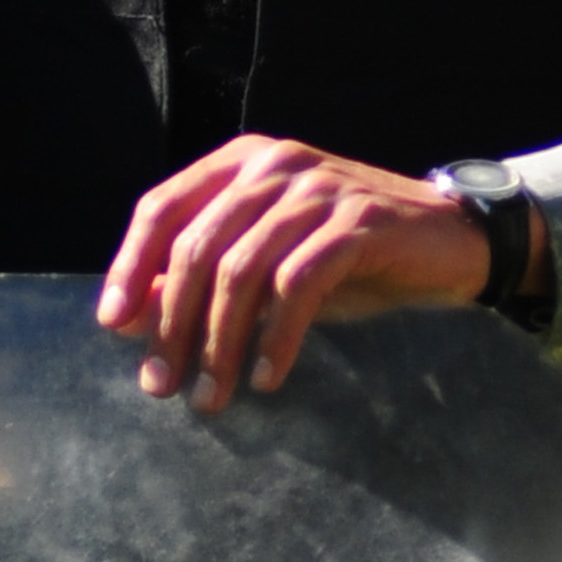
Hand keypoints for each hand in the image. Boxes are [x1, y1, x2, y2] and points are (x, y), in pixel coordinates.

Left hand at [96, 134, 546, 415]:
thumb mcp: (267, 263)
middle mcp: (275, 166)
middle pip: (197, 248)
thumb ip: (203, 278)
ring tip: (212, 399)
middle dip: (171, 325)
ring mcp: (319, 190)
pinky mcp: (359, 224)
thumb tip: (128, 318)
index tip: (110, 326)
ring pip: (242, 271)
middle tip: (161, 386)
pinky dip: (277, 338)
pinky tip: (268, 378)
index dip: (130, 267)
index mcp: (242, 163)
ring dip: (219, 345)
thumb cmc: (346, 257)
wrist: (451, 240)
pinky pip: (299, 286)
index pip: (163, 208)